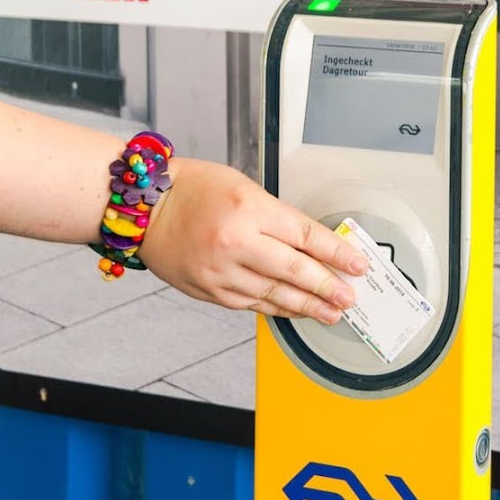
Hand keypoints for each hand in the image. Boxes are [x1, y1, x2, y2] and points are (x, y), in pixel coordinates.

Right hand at [138, 158, 368, 324]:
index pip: (305, 236)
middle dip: (328, 287)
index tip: (357, 265)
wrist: (142, 210)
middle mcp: (235, 243)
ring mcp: (221, 271)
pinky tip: (295, 311)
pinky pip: (252, 304)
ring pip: (275, 294)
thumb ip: (277, 217)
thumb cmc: (192, 189)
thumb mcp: (243, 187)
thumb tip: (312, 244)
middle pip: (295, 271)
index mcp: (249, 209)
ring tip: (331, 312)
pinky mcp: (209, 291)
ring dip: (307, 306)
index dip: (337, 254)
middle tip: (349, 297)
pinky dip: (277, 308)